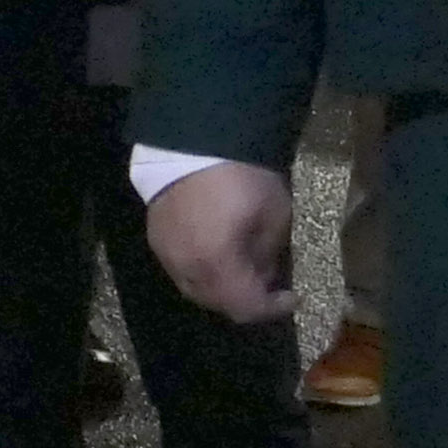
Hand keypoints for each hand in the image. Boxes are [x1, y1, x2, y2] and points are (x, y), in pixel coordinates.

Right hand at [146, 162, 295, 326]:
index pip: (245, 306)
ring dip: (221, 288)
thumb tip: (263, 274)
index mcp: (217, 263)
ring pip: (195, 289)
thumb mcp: (274, 216)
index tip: (292, 296)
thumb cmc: (242, 177)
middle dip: (245, 299)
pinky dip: (202, 271)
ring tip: (242, 271)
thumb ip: (268, 256)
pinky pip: (180, 269)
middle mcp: (186, 267)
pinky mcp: (156, 238)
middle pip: (217, 303)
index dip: (272, 307)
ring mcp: (166, 253)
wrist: (195, 139)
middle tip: (267, 285)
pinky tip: (216, 255)